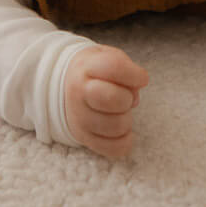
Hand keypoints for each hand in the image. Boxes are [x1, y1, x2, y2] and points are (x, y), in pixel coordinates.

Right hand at [64, 44, 148, 159]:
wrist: (64, 86)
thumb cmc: (95, 71)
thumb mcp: (107, 58)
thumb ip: (125, 69)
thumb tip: (135, 97)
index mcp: (85, 67)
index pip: (114, 68)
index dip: (135, 74)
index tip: (142, 78)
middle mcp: (78, 93)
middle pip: (114, 99)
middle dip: (128, 98)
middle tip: (125, 97)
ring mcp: (79, 118)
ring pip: (117, 126)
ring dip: (127, 119)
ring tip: (120, 112)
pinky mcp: (84, 138)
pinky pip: (114, 148)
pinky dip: (125, 141)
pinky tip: (123, 130)